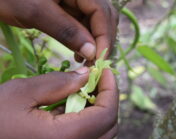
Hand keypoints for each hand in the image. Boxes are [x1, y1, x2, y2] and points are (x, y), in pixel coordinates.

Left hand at [0, 0, 117, 60]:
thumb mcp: (37, 12)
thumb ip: (67, 31)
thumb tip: (91, 52)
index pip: (102, 13)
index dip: (104, 38)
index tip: (98, 60)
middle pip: (103, 18)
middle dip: (101, 42)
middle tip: (94, 63)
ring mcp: (76, 0)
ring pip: (94, 23)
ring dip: (93, 43)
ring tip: (85, 60)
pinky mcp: (69, 9)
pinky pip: (83, 25)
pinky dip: (84, 41)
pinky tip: (78, 53)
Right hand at [0, 68, 118, 138]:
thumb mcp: (22, 93)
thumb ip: (59, 83)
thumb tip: (86, 76)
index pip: (106, 115)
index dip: (111, 90)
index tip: (106, 71)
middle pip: (107, 128)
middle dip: (107, 100)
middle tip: (97, 80)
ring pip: (98, 136)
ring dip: (97, 110)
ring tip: (84, 91)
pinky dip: (85, 123)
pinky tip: (71, 108)